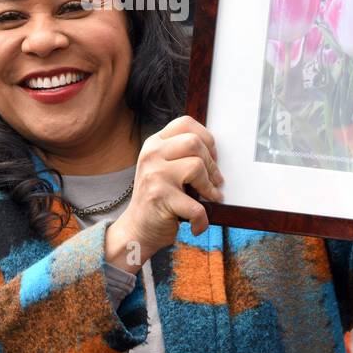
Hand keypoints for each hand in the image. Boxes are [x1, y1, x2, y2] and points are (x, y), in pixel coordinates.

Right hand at [105, 115, 224, 272]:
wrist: (136, 229)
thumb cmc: (157, 198)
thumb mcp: (163, 168)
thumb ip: (181, 154)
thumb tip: (216, 152)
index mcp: (154, 144)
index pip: (185, 123)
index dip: (206, 137)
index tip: (212, 156)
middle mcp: (151, 155)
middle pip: (194, 142)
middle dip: (211, 163)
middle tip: (215, 180)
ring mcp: (154, 175)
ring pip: (197, 167)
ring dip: (210, 188)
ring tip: (210, 198)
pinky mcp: (160, 198)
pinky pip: (196, 205)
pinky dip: (202, 219)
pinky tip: (197, 223)